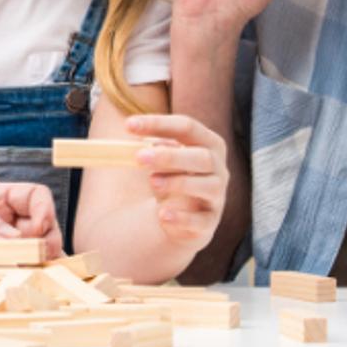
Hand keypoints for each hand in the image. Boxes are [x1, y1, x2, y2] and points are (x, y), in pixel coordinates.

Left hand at [0, 180, 61, 295]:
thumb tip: (13, 234)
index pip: (32, 197)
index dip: (44, 211)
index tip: (36, 230)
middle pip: (38, 231)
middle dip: (44, 244)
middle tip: (31, 259)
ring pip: (24, 261)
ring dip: (29, 269)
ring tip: (21, 276)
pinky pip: (0, 284)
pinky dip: (8, 288)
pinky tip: (5, 290)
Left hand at [126, 116, 228, 247]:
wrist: (180, 216)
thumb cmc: (171, 177)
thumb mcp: (162, 160)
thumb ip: (152, 149)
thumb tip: (140, 146)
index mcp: (208, 144)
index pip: (187, 127)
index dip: (158, 124)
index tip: (128, 124)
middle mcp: (218, 168)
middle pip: (202, 157)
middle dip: (170, 156)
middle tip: (139, 157)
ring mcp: (216, 196)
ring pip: (207, 186)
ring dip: (178, 183)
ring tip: (152, 182)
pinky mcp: (209, 222)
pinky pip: (200, 220)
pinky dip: (181, 217)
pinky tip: (162, 214)